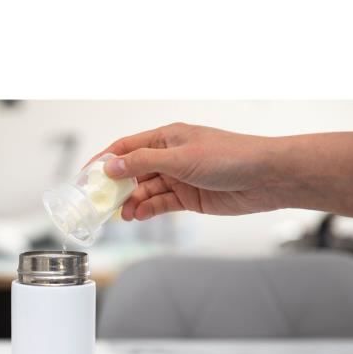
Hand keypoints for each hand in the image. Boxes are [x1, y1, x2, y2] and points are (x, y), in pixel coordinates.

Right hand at [91, 123, 286, 219]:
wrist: (266, 178)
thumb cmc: (230, 157)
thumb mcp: (180, 158)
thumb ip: (142, 163)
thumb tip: (111, 166)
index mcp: (167, 137)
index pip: (126, 147)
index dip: (104, 160)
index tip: (86, 176)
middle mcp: (170, 156)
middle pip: (133, 172)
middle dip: (116, 187)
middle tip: (100, 203)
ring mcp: (179, 177)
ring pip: (145, 191)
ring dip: (132, 203)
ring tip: (123, 216)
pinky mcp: (188, 197)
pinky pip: (160, 203)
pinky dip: (148, 210)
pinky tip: (138, 216)